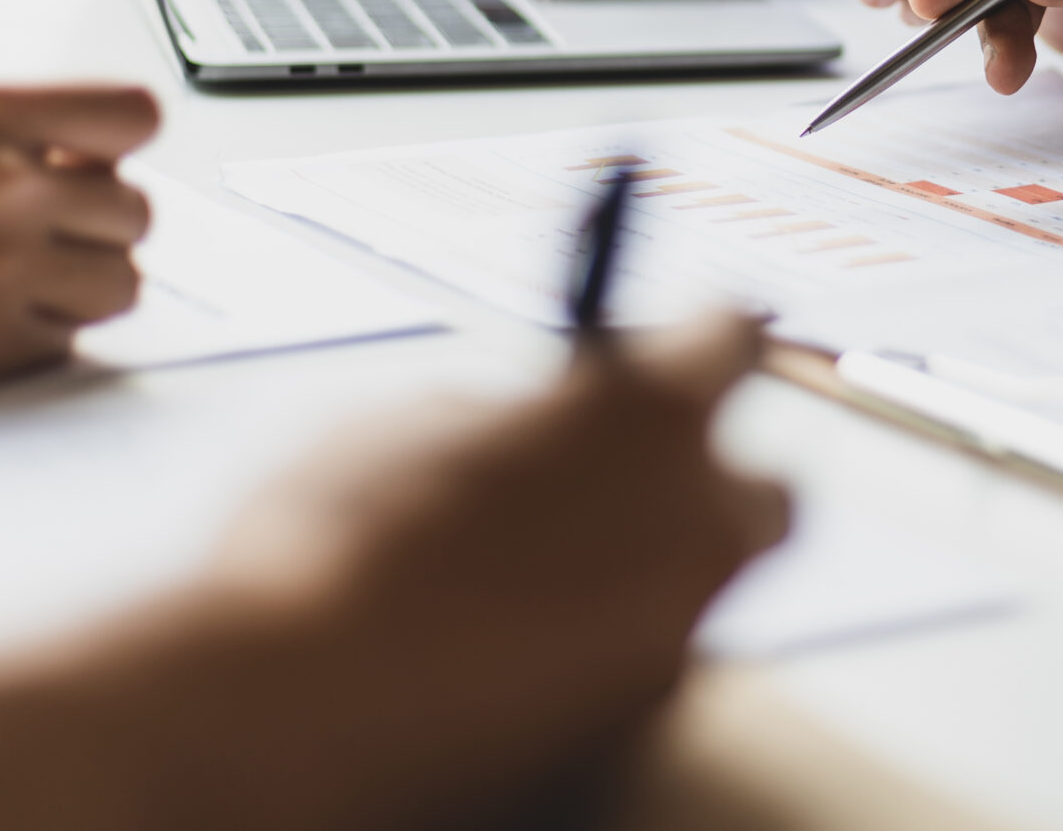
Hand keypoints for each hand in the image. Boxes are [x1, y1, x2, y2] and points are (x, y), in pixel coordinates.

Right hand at [0, 85, 159, 397]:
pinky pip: (67, 341)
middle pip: (135, 210)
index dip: (120, 143)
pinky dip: (36, 334)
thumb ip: (0, 138)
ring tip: (8, 275)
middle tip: (35, 228)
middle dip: (92, 221)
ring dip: (81, 282)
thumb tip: (83, 163)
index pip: (133, 114)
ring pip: (120, 283)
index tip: (95, 159)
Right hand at [204, 315, 789, 827]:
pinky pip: (649, 659)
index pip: (731, 341)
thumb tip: (524, 429)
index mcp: (647, 411)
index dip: (701, 342)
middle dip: (713, 482)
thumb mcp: (408, 423)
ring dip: (658, 566)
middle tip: (627, 482)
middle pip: (767, 490)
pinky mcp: (640, 721)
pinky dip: (607, 644)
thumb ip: (504, 415)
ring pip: (708, 585)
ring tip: (553, 573)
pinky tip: (523, 647)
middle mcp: (694, 518)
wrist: (296, 709)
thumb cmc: (333, 543)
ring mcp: (678, 631)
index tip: (685, 346)